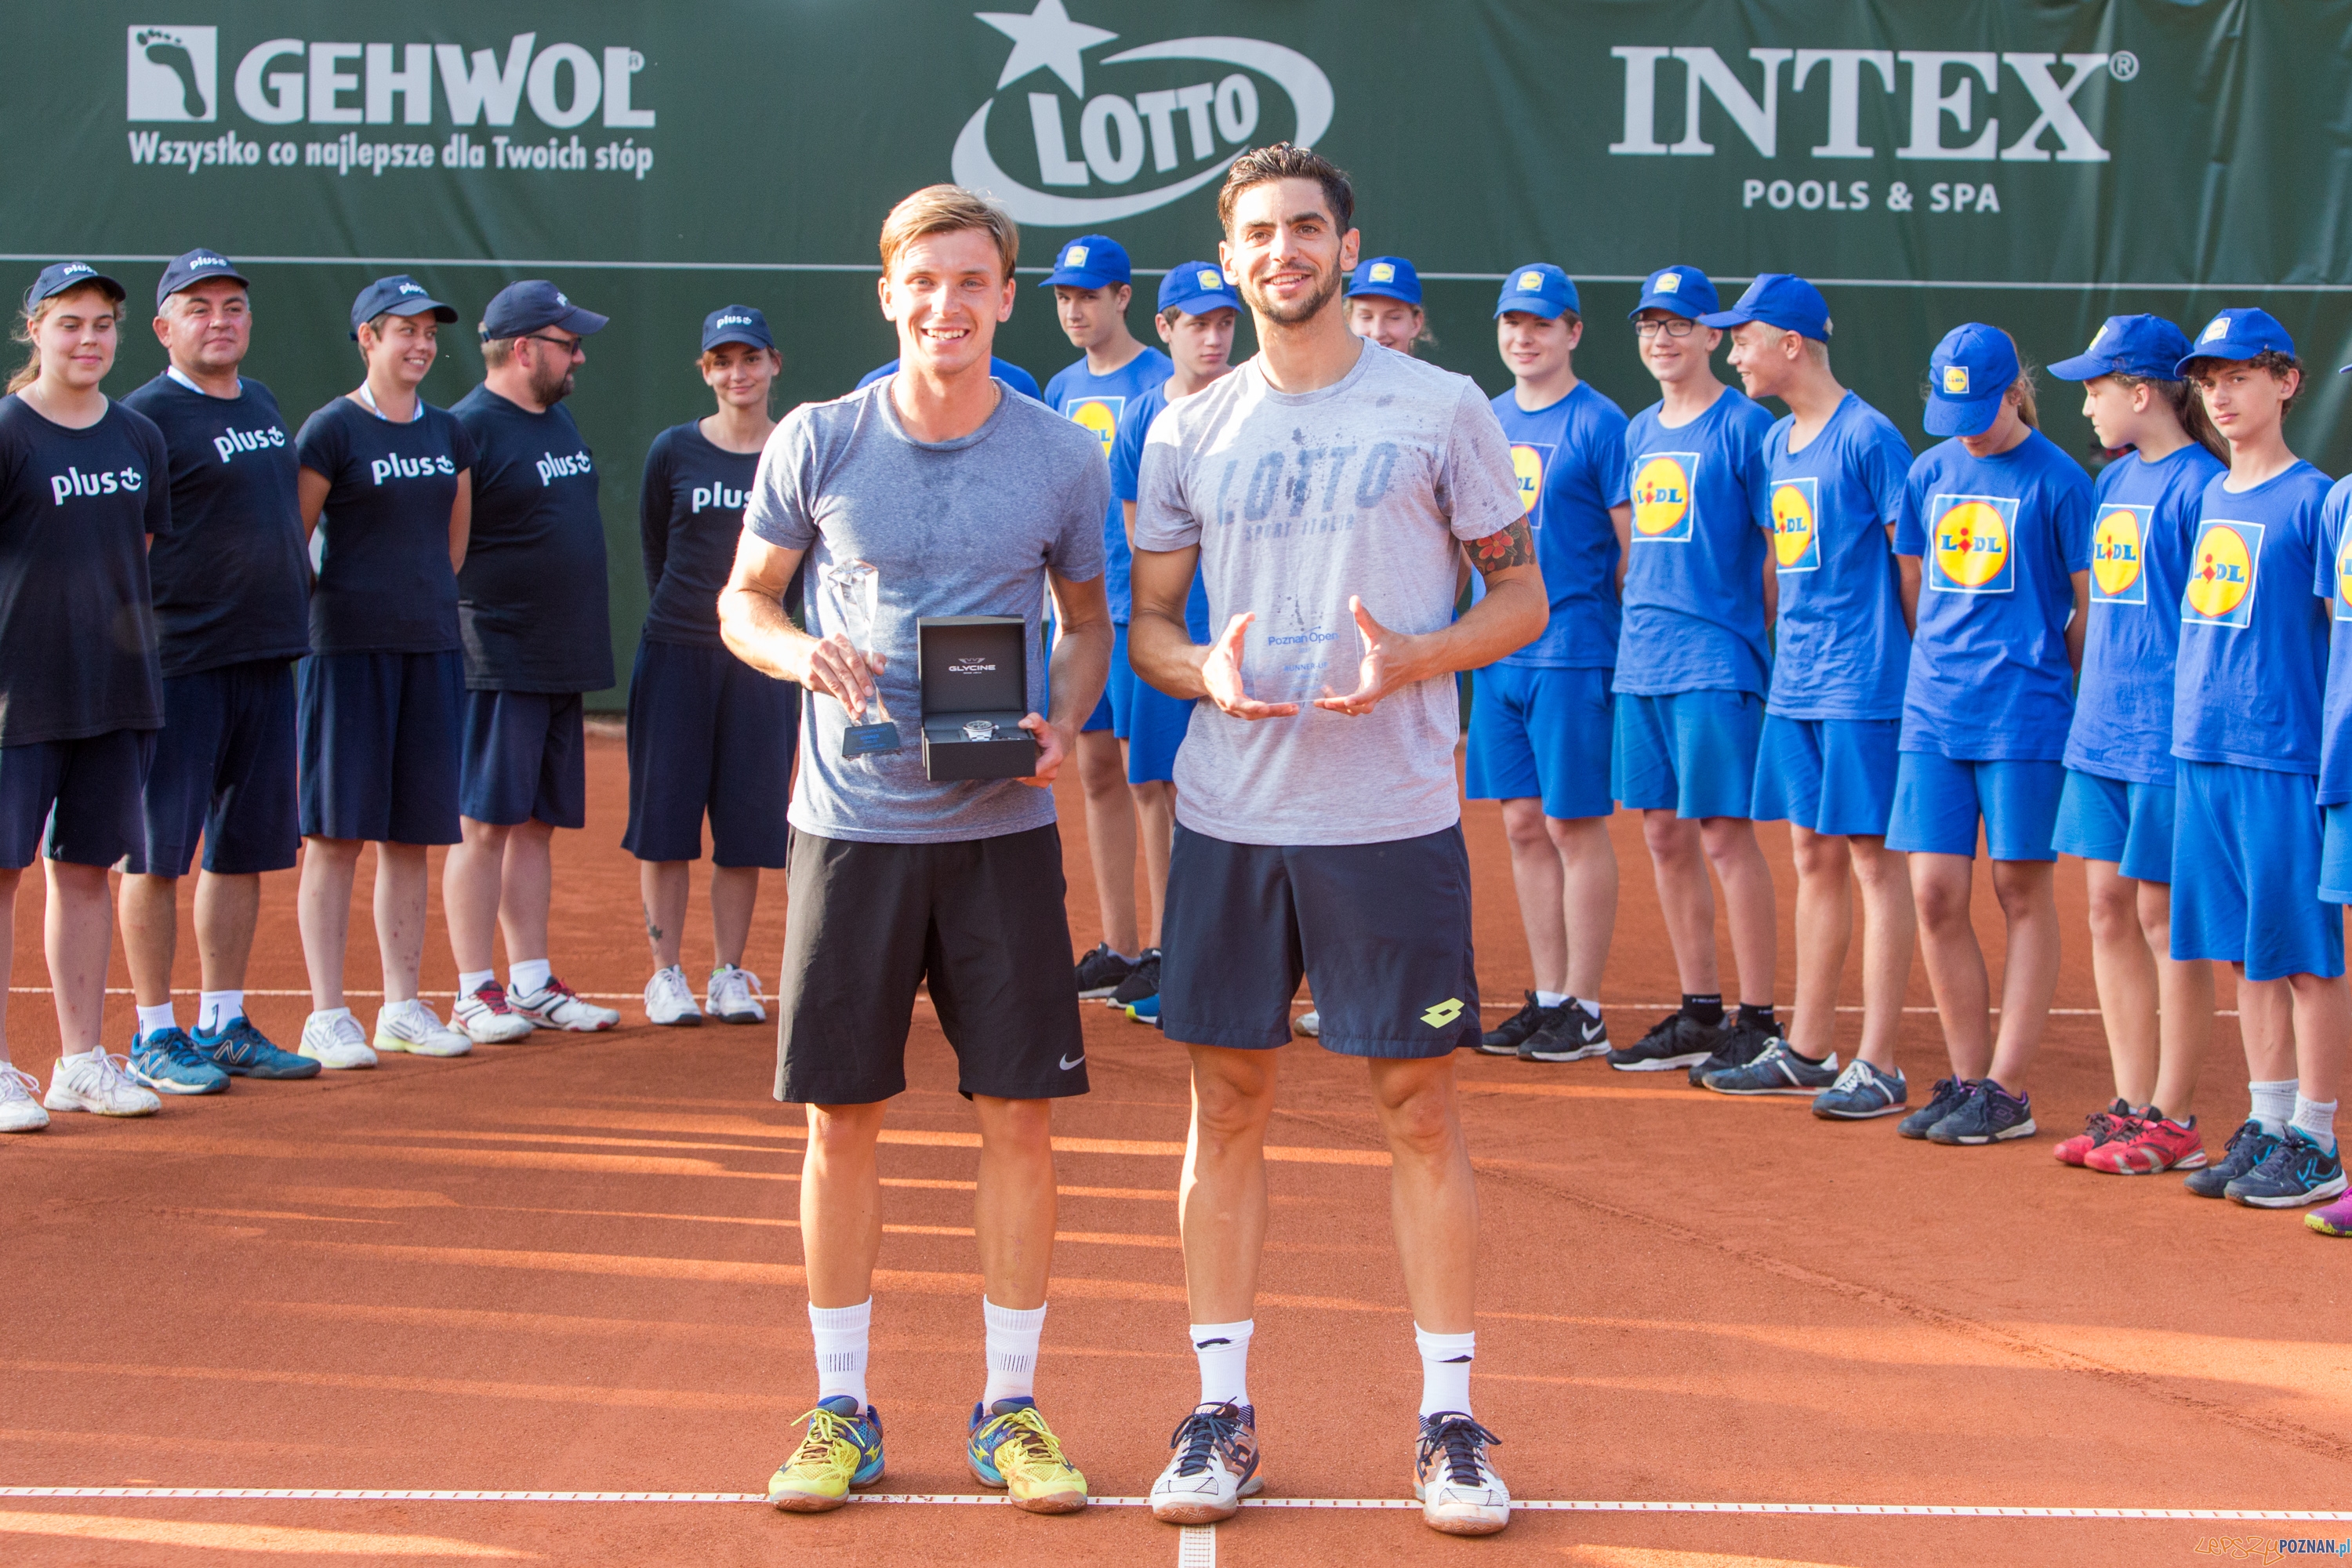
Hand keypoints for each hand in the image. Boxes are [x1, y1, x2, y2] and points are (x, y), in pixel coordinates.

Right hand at [797, 632, 884, 715]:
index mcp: (838, 640)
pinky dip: (839, 700)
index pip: (853, 661)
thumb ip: (871, 659)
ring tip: (856, 713)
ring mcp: (814, 661)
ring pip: (834, 685)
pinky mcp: (808, 674)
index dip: (862, 677)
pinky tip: (848, 708)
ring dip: (847, 701)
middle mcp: (825, 648)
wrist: (805, 655)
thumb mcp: (854, 653)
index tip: (869, 692)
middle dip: (855, 693)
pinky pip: (827, 689)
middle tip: (863, 707)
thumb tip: (880, 669)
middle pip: (844, 674)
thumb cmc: (837, 655)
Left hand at [1017, 711, 1069, 786]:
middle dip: (1021, 768)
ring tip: (1026, 759)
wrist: (1061, 742)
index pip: (1034, 770)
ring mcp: (1048, 779)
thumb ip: (1033, 720)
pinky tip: (1027, 765)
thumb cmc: (1051, 734)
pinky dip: (1025, 775)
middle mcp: (1053, 772)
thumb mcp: (1043, 725)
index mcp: (1054, 759)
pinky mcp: (1044, 783)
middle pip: (1029, 776)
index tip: (1014, 764)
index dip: (1022, 769)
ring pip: (1027, 780)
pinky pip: (1029, 782)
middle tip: (1018, 756)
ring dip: (1023, 772)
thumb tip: (1022, 724)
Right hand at [1199, 612, 1299, 720]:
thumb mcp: (1227, 639)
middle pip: (1246, 711)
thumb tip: (1250, 615)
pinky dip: (1272, 713)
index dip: (1247, 705)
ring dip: (1274, 713)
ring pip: (1252, 716)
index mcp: (1224, 681)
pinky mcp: (1240, 710)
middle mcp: (1226, 698)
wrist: (1204, 673)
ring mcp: (1232, 707)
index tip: (1263, 707)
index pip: (1233, 699)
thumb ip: (1237, 626)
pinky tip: (1289, 709)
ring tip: (1294, 708)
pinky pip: (1255, 715)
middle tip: (1290, 707)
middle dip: (1268, 711)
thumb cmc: (1220, 654)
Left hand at [1314, 596, 1426, 715]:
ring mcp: (1375, 695)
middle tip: (1321, 701)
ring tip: (1321, 700)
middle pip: (1360, 708)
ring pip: (1358, 712)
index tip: (1346, 700)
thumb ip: (1363, 617)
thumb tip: (1353, 598)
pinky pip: (1357, 708)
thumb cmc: (1395, 644)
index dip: (1359, 697)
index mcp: (1377, 672)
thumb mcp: (1378, 630)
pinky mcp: (1372, 696)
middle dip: (1341, 707)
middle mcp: (1376, 687)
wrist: (1415, 659)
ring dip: (1339, 709)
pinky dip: (1342, 706)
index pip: (1371, 691)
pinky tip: (1329, 696)